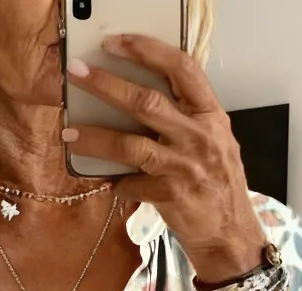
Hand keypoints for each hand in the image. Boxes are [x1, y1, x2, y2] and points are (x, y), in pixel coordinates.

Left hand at [64, 33, 266, 280]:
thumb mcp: (215, 142)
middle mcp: (200, 137)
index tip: (116, 43)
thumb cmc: (219, 187)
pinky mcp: (171, 196)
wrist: (231, 236)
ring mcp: (185, 167)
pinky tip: (108, 182)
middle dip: (107, 85)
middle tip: (77, 73)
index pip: (181, 68)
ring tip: (70, 132)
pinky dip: (116, 183)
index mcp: (211, 115)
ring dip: (95, 137)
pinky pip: (131, 184)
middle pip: (146, 102)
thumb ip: (187, 119)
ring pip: (130, 144)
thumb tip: (141, 100)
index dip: (147, 50)